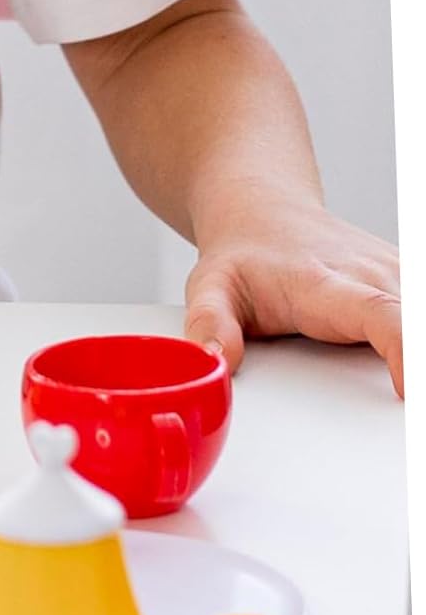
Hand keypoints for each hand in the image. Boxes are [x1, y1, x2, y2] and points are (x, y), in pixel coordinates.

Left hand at [183, 198, 402, 397]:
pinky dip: (410, 339)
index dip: (404, 351)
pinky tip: (398, 359)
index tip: (407, 391)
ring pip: (416, 319)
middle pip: (411, 323)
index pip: (379, 313)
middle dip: (411, 361)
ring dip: (410, 351)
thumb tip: (212, 360)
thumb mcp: (210, 287)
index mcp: (324, 285)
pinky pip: (414, 315)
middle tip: (396, 397)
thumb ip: (210, 324)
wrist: (263, 218)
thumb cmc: (241, 258)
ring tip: (396, 384)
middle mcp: (371, 276)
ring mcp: (394, 276)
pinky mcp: (405, 280)